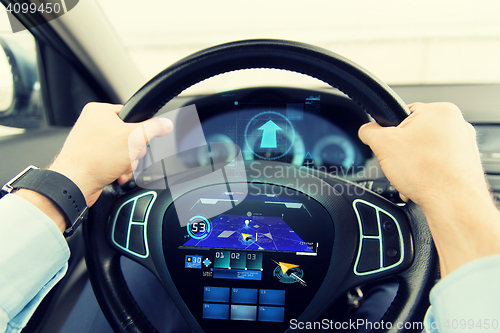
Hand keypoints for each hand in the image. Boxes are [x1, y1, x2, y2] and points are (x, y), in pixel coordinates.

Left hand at [49, 103, 172, 206]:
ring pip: (123, 150)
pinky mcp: (92, 158)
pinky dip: (119, 169)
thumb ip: (154, 128)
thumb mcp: (134, 138)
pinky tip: (116, 174)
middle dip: (133, 151)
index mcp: (99, 111)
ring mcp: (91, 142)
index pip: (131, 115)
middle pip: (129, 135)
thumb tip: (165, 123)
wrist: (75, 184)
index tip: (140, 138)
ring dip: (127, 162)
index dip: (139, 129)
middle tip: (127, 155)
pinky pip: (114, 161)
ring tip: (120, 167)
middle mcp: (93, 124)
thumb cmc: (94, 159)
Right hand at [358, 102, 499, 276]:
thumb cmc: (427, 172)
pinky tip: (423, 182)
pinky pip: (440, 163)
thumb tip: (366, 130)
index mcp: (440, 110)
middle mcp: (458, 124)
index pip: (405, 113)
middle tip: (401, 163)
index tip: (390, 145)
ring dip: (415, 163)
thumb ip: (369, 131)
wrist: (452, 202)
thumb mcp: (383, 145)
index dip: (392, 131)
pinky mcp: (467, 163)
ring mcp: (465, 144)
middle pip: (416, 133)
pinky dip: (429, 172)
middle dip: (404, 150)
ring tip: (413, 175)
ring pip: (428, 150)